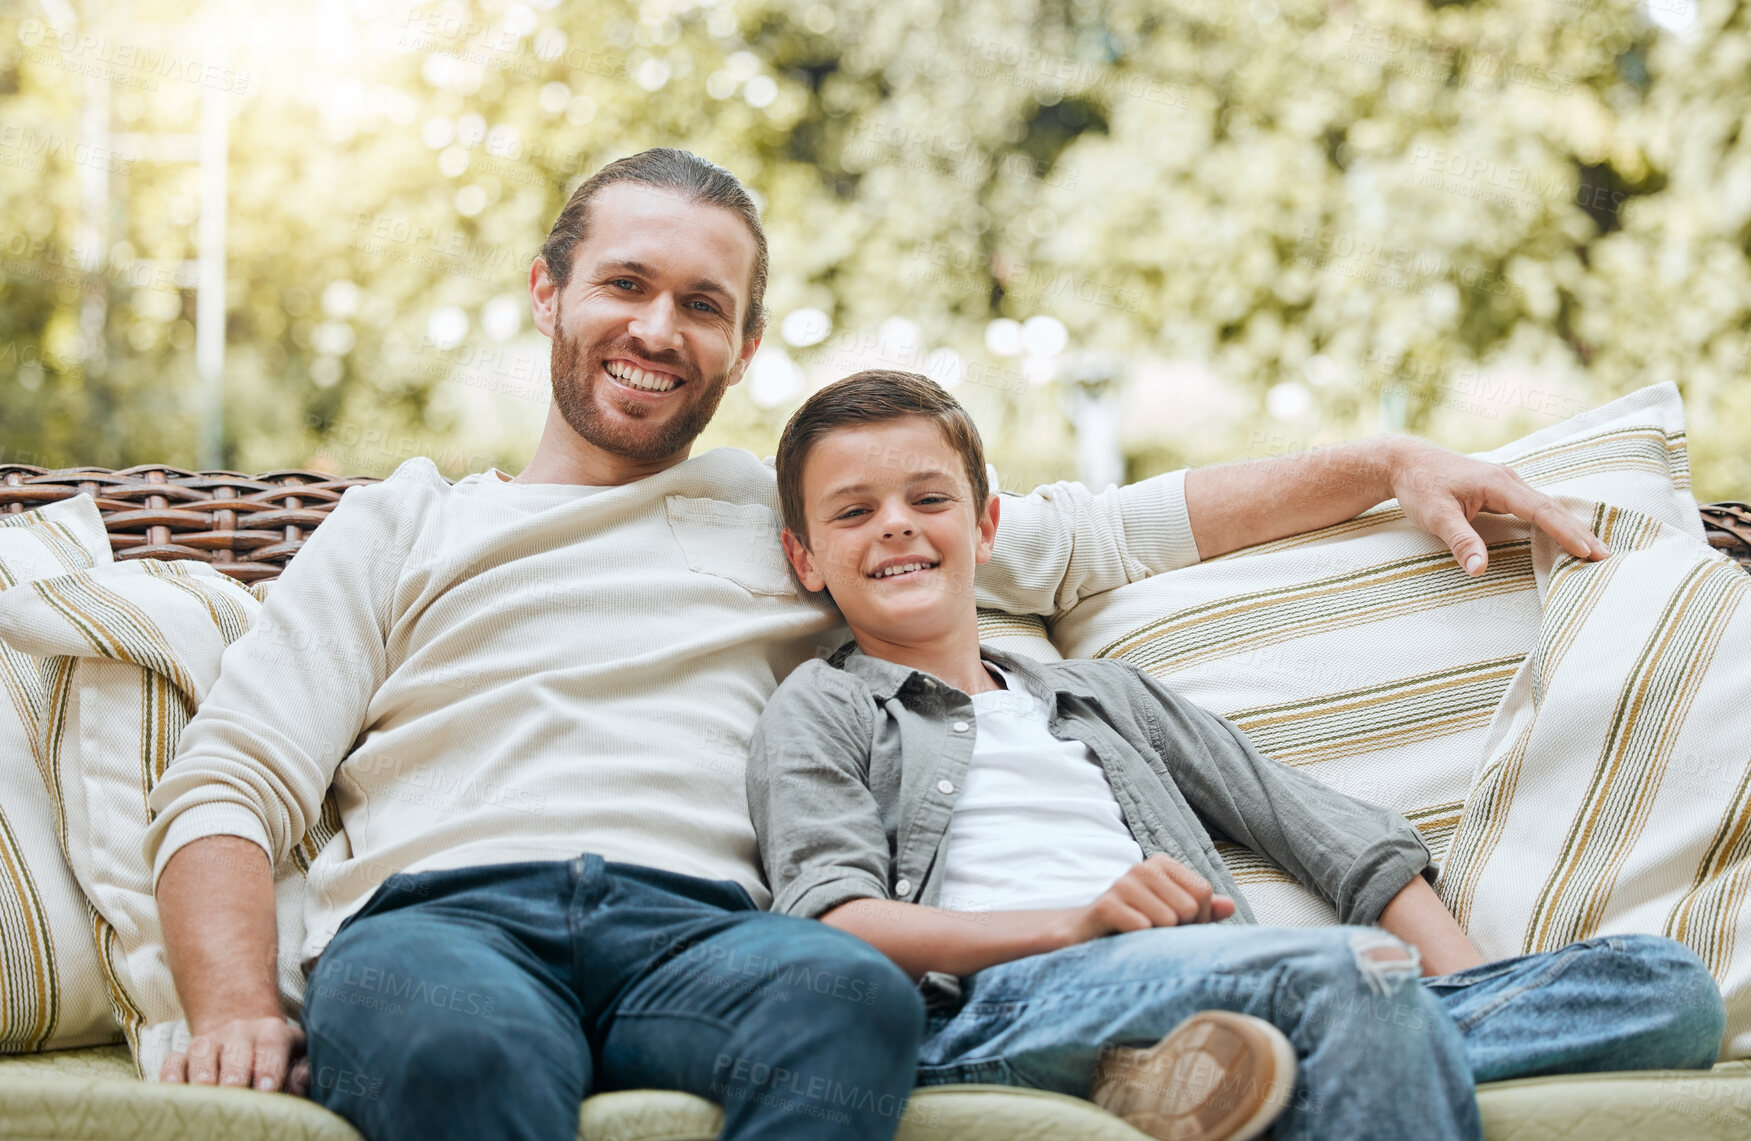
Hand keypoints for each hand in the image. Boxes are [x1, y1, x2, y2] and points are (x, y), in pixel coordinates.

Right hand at [161, 1015, 307, 1094]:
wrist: (241, 1027)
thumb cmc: (274, 1055)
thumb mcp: (295, 1055)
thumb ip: (301, 1070)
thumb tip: (301, 1081)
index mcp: (271, 1032)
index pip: (271, 1047)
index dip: (269, 1068)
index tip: (267, 1090)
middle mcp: (238, 1032)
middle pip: (234, 1055)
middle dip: (235, 1079)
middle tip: (237, 1100)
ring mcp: (208, 1042)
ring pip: (201, 1056)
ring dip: (203, 1082)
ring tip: (207, 1103)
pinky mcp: (183, 1053)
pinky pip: (172, 1062)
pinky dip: (171, 1078)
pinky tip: (176, 1096)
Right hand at [1065, 855, 1236, 944]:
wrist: (1086, 935)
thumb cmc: (1136, 925)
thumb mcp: (1172, 916)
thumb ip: (1202, 910)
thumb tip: (1230, 906)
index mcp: (1161, 864)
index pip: (1204, 892)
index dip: (1199, 919)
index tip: (1177, 927)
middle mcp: (1142, 868)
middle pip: (1190, 906)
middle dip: (1180, 930)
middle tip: (1156, 934)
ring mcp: (1122, 884)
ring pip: (1169, 920)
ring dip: (1159, 939)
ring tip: (1141, 937)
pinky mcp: (1106, 906)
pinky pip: (1144, 928)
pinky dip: (1140, 943)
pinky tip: (1126, 940)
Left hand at [1389, 438, 1608, 575]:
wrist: (1405, 462)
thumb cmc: (1419, 486)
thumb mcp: (1435, 516)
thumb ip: (1460, 541)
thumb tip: (1479, 570)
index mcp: (1498, 483)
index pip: (1540, 510)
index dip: (1565, 531)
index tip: (1587, 551)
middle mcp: (1508, 480)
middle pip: (1551, 508)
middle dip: (1579, 532)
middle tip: (1605, 557)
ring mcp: (1506, 484)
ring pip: (1545, 507)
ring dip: (1570, 527)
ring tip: (1594, 551)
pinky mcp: (1501, 491)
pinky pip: (1534, 508)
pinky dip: (1553, 522)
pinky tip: (1565, 536)